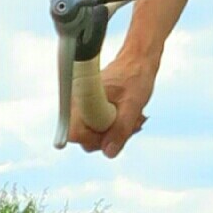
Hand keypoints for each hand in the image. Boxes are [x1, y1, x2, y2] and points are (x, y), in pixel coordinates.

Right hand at [73, 31, 160, 157]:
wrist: (138, 60)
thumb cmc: (136, 77)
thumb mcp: (133, 104)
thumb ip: (120, 129)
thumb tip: (108, 153)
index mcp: (82, 100)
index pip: (74, 133)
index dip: (93, 138)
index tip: (113, 128)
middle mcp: (77, 103)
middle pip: (84, 137)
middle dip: (108, 136)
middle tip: (130, 124)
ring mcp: (82, 106)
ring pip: (93, 133)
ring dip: (114, 130)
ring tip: (133, 118)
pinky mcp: (89, 107)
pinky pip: (98, 125)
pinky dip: (113, 124)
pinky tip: (128, 116)